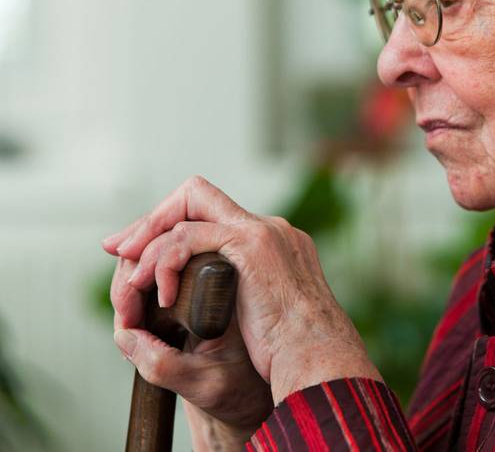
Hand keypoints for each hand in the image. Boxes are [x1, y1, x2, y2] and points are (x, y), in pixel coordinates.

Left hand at [105, 176, 380, 406]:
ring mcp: (262, 232)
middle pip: (197, 195)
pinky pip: (188, 237)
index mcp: (274, 242)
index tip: (143, 251)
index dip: (175, 224)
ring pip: (187, 211)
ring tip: (132, 281)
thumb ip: (246, 295)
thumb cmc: (294, 352)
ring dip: (150, 243)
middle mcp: (270, 228)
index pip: (214, 213)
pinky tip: (162, 294)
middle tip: (118, 249)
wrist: (318, 357)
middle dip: (151, 219)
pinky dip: (165, 262)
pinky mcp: (250, 244)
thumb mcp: (266, 316)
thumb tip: (215, 299)